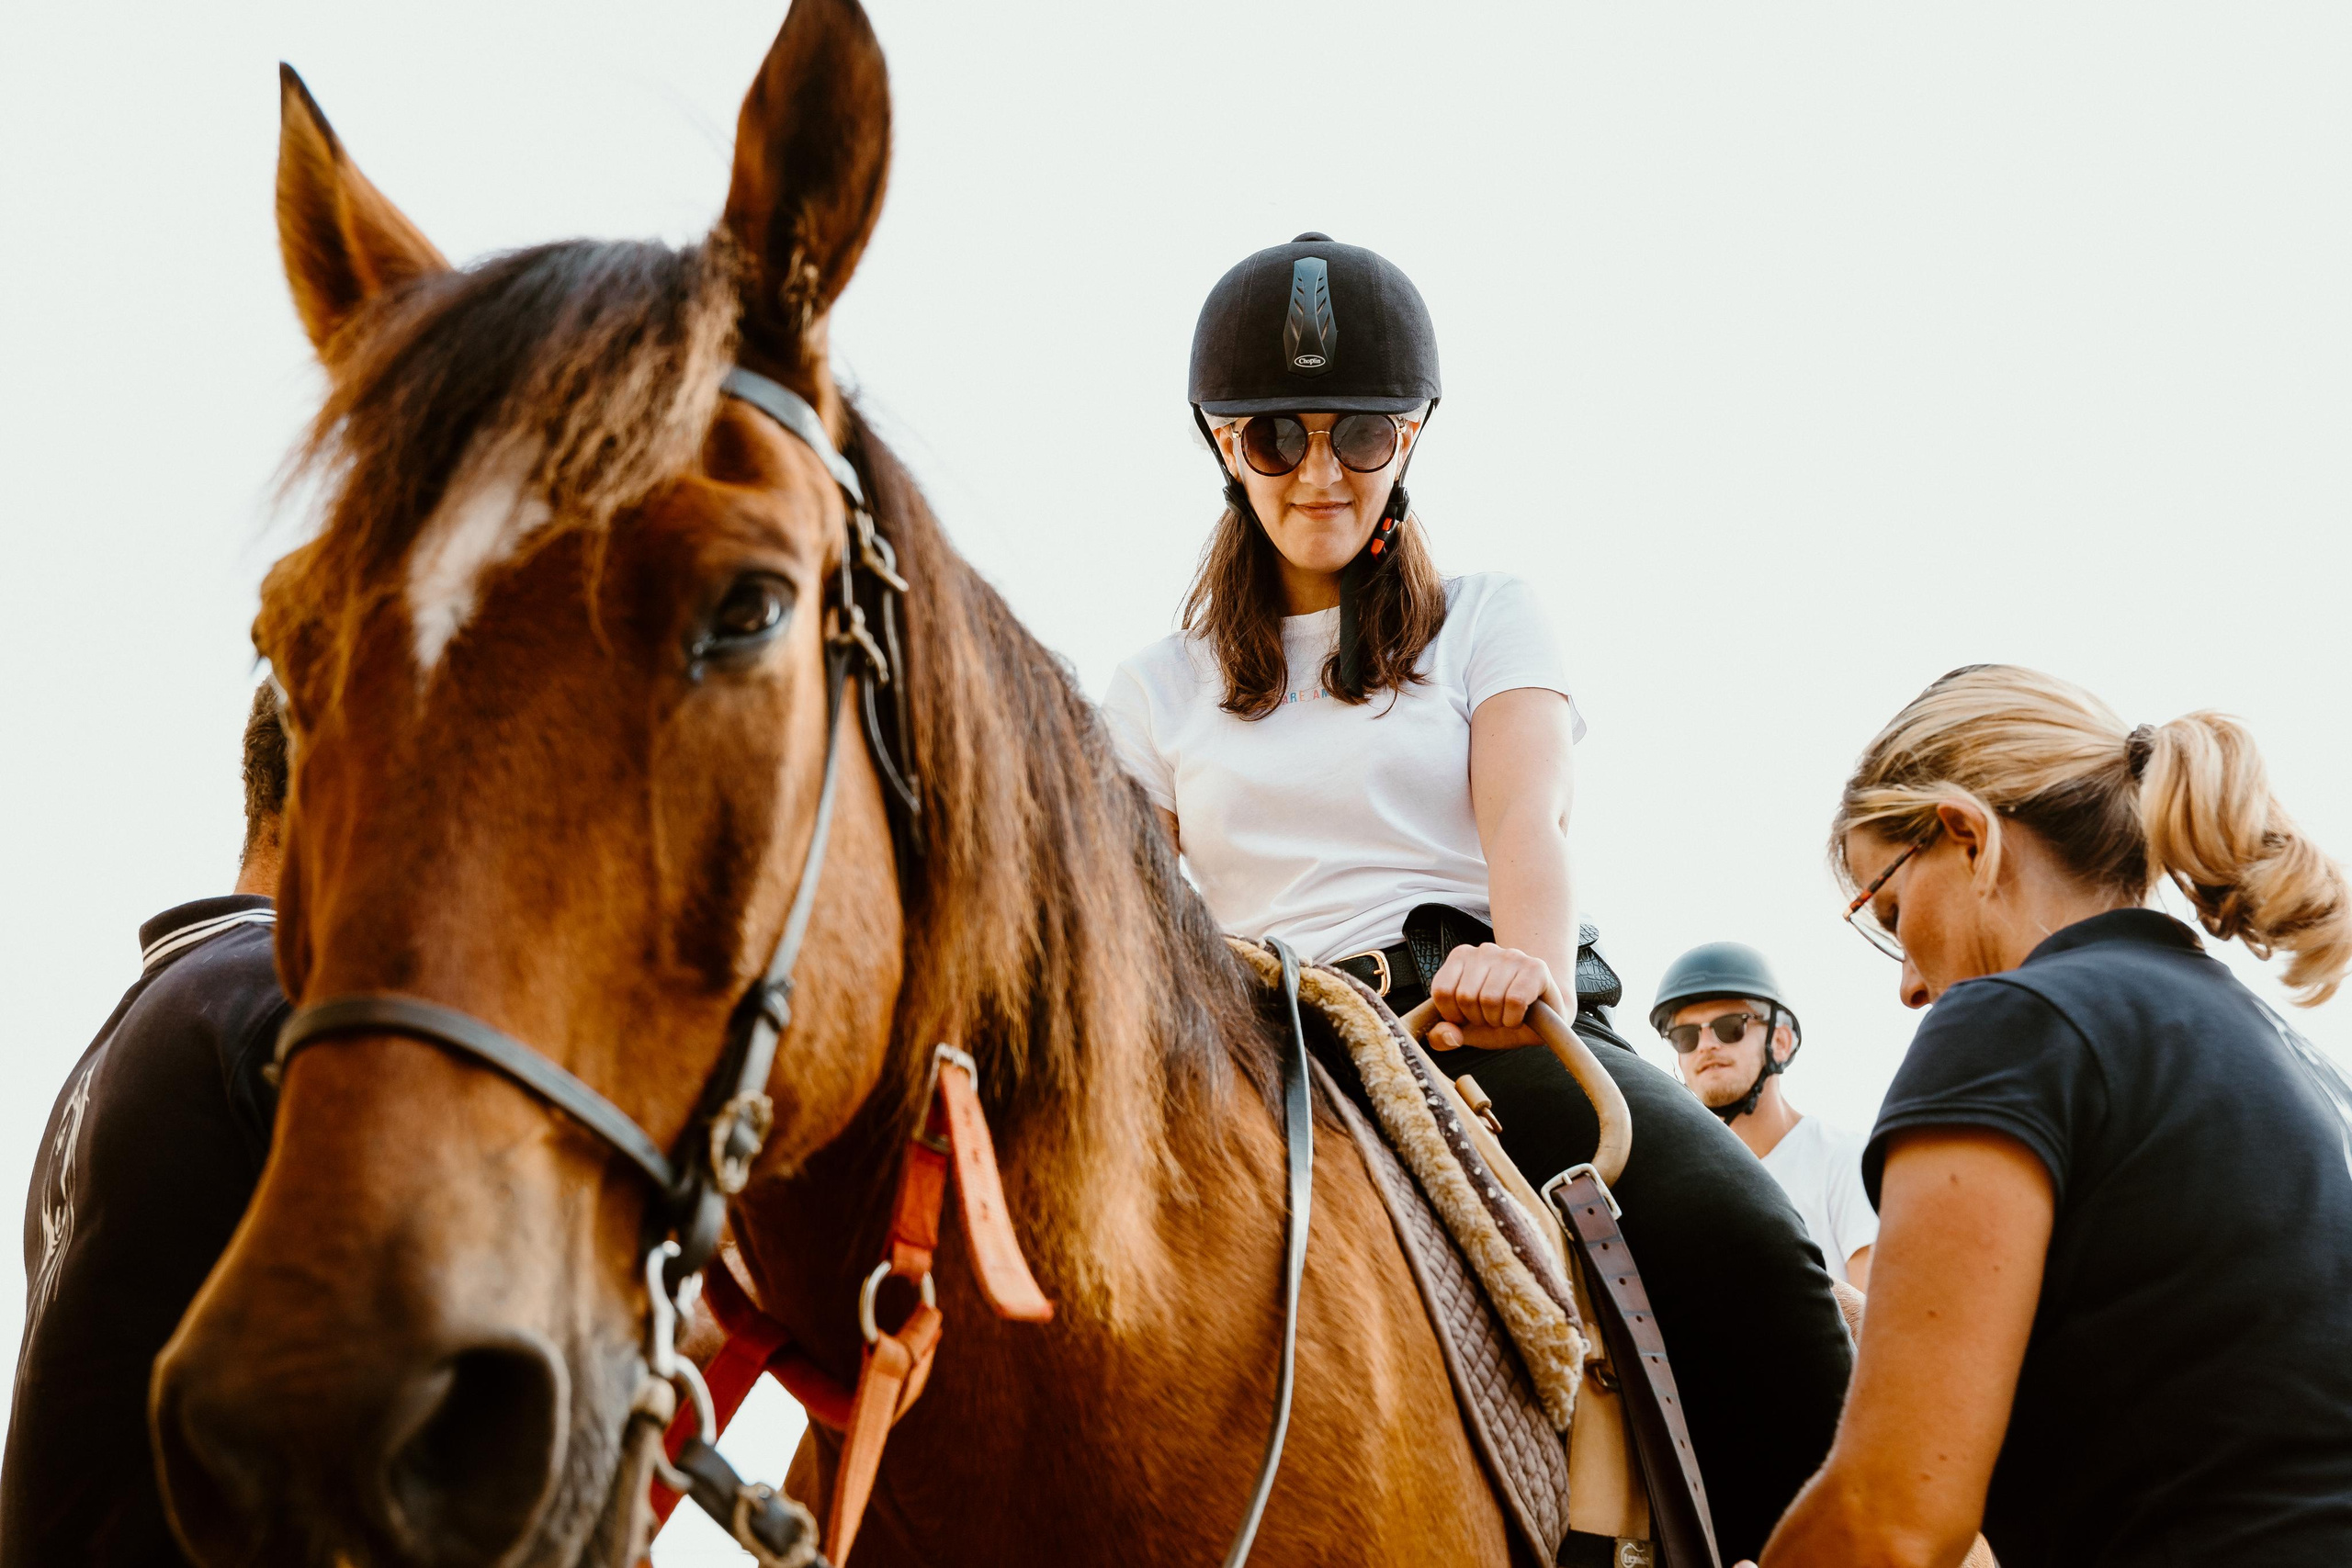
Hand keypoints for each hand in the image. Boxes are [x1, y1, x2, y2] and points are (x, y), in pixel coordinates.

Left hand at [1426, 942, 1566, 1049]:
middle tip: (1493, 1017)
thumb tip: (1449, 1035)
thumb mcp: (1466, 1030)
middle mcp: (1485, 950)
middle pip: (1465, 996)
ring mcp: (1511, 955)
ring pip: (1490, 999)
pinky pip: (1515, 1000)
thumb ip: (1443, 1035)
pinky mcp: (1536, 967)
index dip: (1454, 1015)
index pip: (1441, 991)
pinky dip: (1514, 1019)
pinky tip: (1519, 1016)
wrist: (1544, 1018)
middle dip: (1478, 1019)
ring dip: (1498, 1020)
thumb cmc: (1500, 1017)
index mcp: (1461, 956)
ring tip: (1507, 1015)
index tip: (1469, 1016)